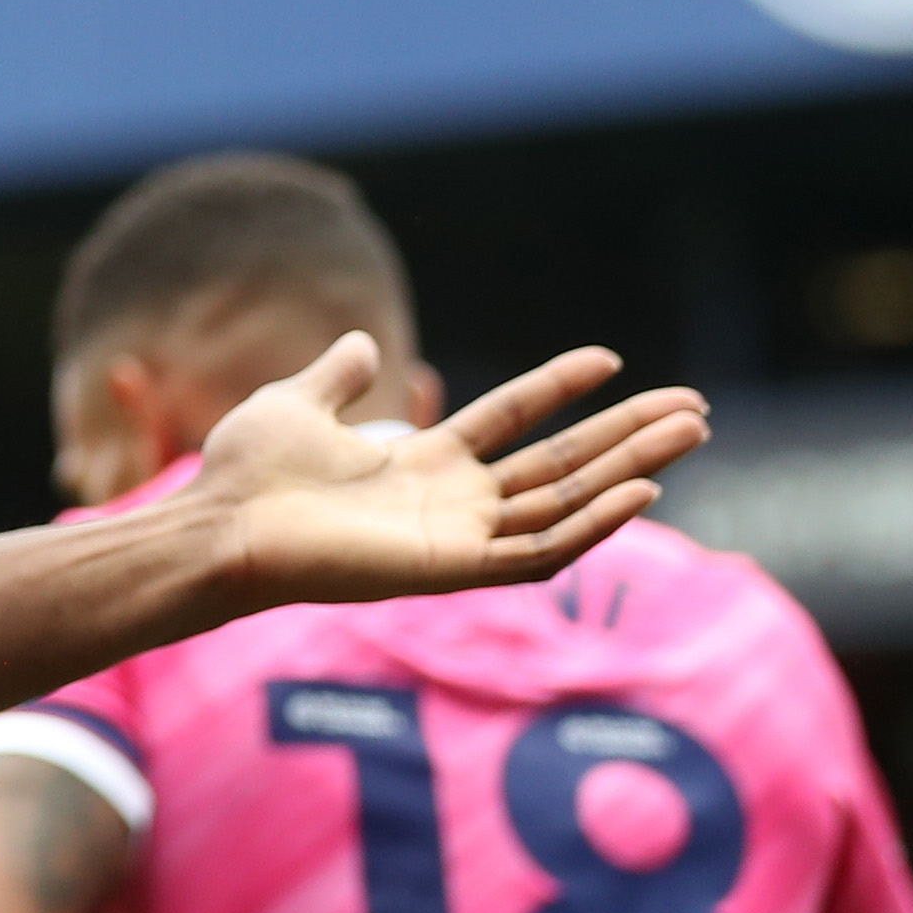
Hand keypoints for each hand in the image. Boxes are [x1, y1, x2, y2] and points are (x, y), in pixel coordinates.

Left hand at [195, 335, 705, 608]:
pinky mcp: (453, 571)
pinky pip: (540, 551)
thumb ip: (335, 378)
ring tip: (690, 430)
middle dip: (625, 435)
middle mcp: (449, 503)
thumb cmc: (244, 474)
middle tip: (694, 408)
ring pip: (566, 503)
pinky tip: (641, 490)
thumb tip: (358, 341)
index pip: (510, 421)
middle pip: (559, 464)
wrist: (218, 523)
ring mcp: (456, 537)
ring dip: (631, 468)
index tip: (609, 357)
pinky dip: (592, 523)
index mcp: (419, 466)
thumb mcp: (296, 403)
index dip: (557, 388)